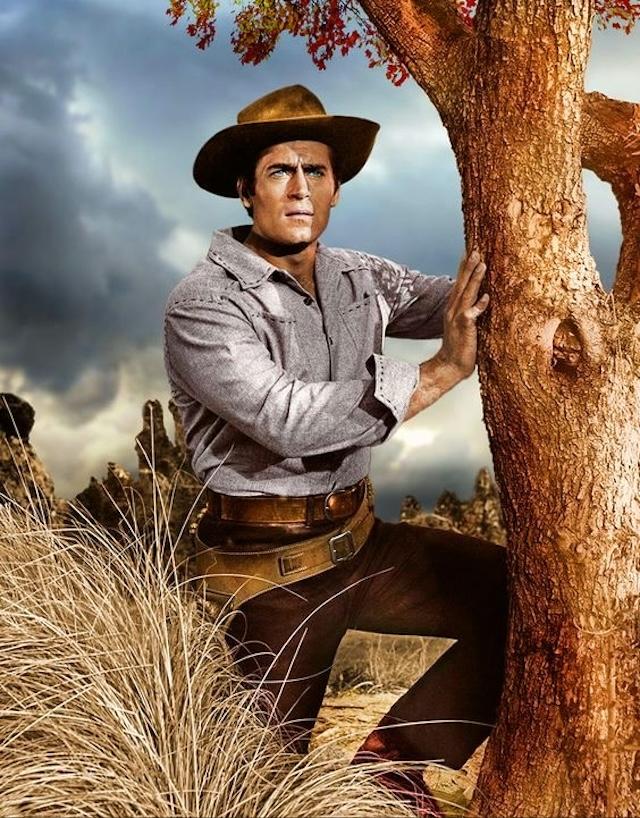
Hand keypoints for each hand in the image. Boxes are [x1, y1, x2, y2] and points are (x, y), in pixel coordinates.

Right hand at [436, 249, 488, 378]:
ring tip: (481, 264)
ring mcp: (457, 319)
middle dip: (468, 267)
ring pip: (466, 294)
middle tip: (476, 250)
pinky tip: (485, 297)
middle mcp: (453, 310)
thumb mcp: (464, 326)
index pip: (459, 285)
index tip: (469, 253)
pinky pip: (472, 314)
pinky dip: (478, 305)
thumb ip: (470, 312)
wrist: (449, 366)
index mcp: (453, 309)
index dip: (464, 269)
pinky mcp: (464, 328)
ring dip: (474, 278)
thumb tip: (480, 301)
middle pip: (461, 284)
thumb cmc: (460, 348)